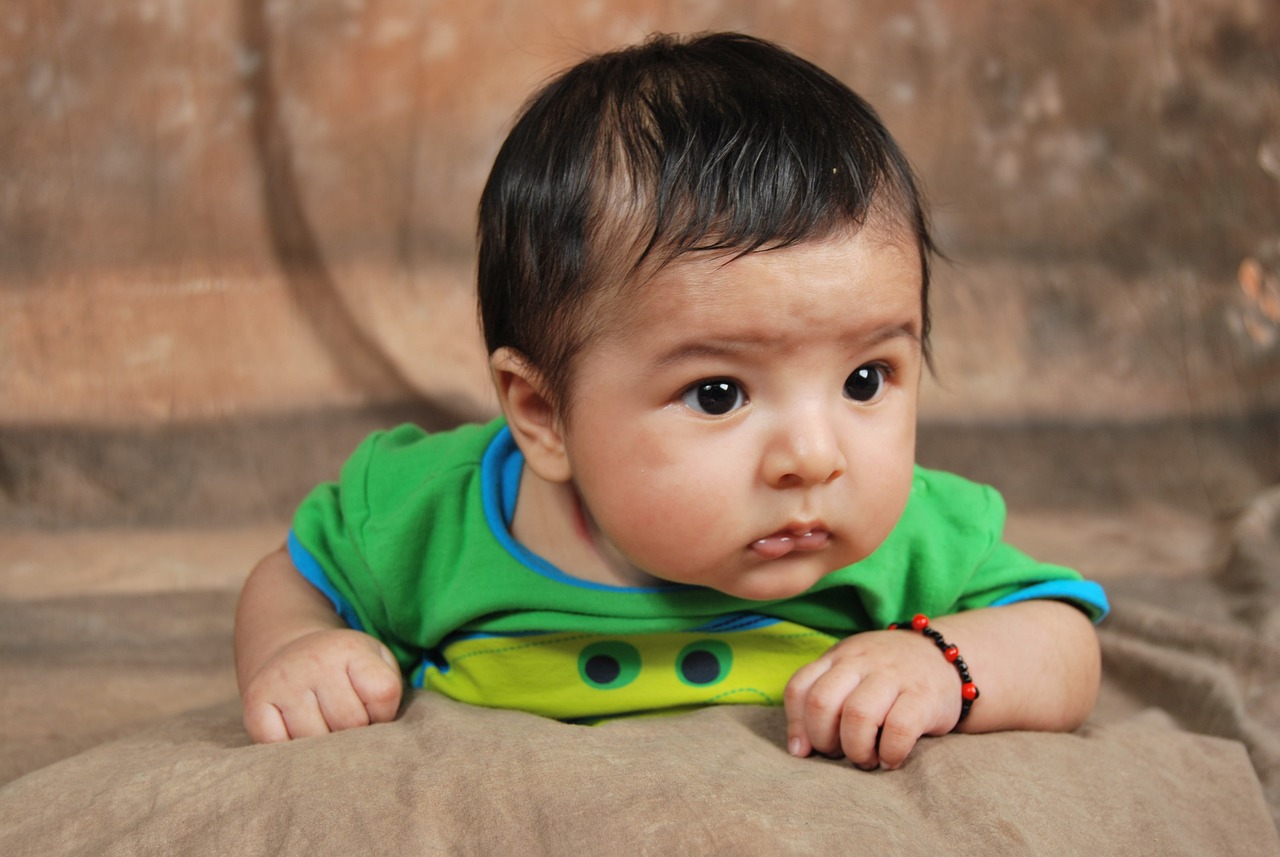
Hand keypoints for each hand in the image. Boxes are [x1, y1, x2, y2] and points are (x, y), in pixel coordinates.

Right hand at [240, 628, 403, 742]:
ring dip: (325, 746)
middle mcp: (314, 661)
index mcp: (349, 649)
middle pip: (351, 722)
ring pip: (316, 740)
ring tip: (324, 726)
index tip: (373, 709)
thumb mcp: (376, 663)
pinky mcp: (255, 703)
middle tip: (347, 722)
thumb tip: (381, 738)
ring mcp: (281, 681)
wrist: (291, 651)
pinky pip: (278, 745)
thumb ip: (388, 691)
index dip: (384, 712)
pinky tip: (297, 733)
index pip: (383, 693)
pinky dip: (290, 749)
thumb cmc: (345, 668)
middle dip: (355, 732)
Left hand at [783, 628, 961, 769]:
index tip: (805, 750)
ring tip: (866, 759)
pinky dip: (890, 753)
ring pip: (858, 715)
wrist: (946, 655)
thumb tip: (798, 750)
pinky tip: (891, 758)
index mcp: (839, 657)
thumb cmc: (889, 676)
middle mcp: (862, 661)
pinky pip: (898, 729)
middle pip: (822, 702)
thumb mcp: (852, 673)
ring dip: (856, 749)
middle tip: (839, 753)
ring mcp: (893, 675)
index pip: (799, 687)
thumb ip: (824, 701)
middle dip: (823, 739)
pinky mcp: (924, 696)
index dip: (797, 726)